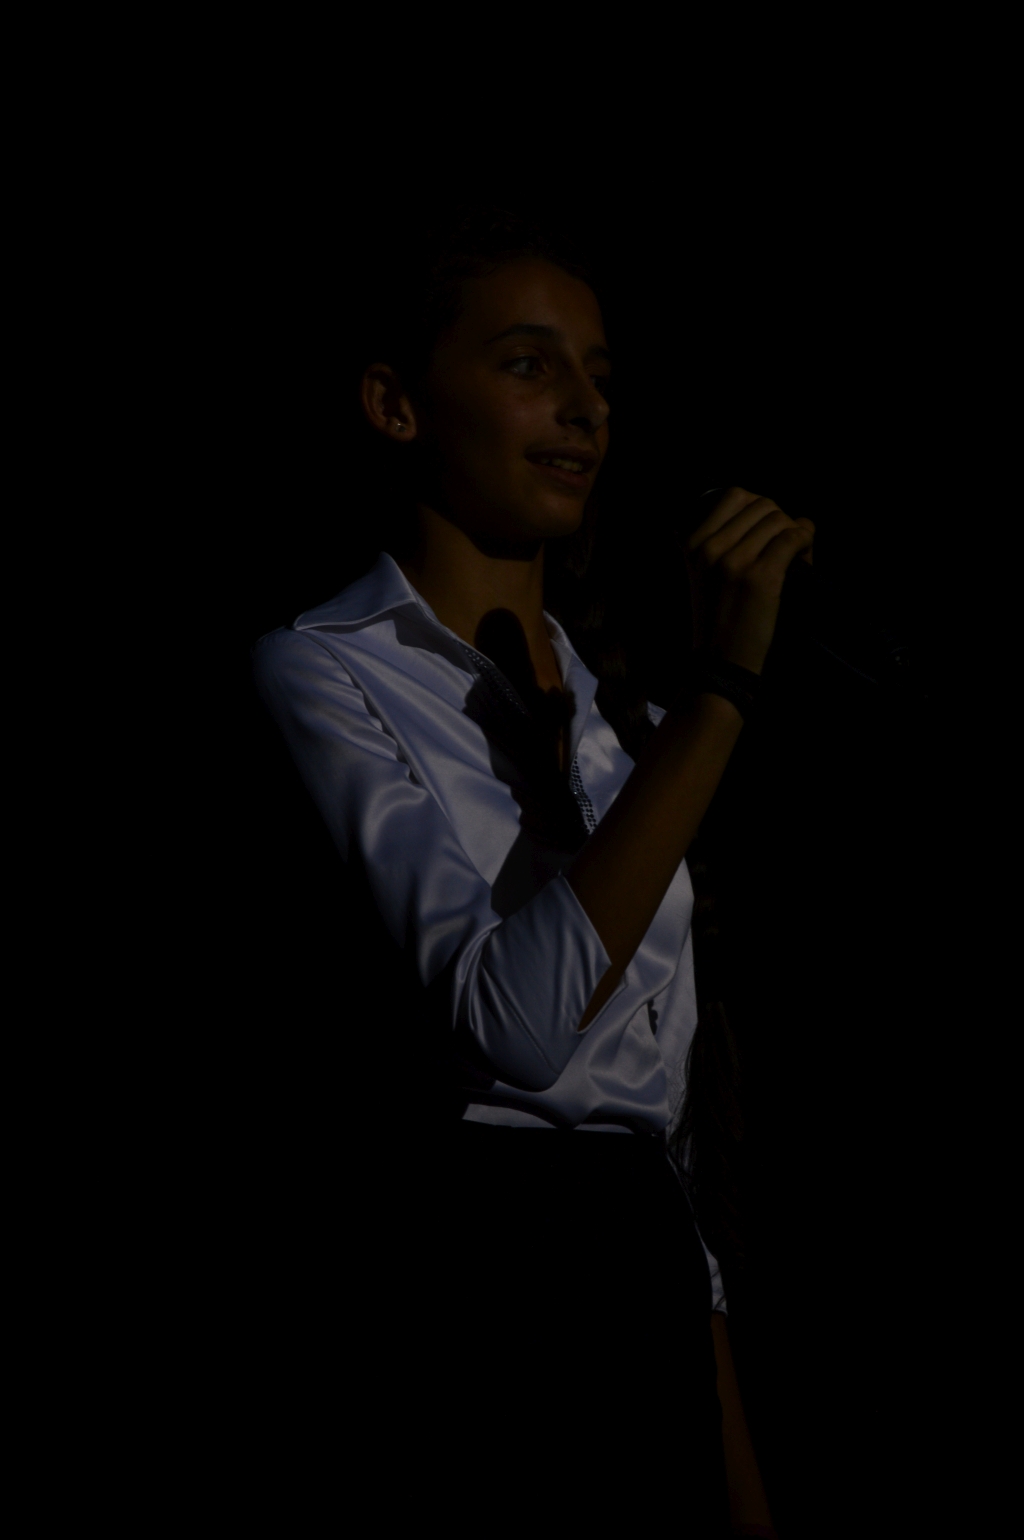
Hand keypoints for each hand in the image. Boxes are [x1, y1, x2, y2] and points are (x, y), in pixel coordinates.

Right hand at [681, 487, 815, 674]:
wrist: (720, 664)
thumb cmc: (718, 619)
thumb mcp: (701, 574)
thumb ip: (718, 540)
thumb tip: (763, 509)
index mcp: (693, 544)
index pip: (734, 496)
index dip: (760, 507)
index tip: (768, 530)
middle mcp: (710, 549)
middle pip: (762, 506)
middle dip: (781, 521)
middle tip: (787, 546)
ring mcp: (735, 561)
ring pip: (779, 520)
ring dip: (796, 534)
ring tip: (797, 556)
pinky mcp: (761, 577)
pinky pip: (793, 538)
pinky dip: (806, 542)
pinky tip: (806, 557)